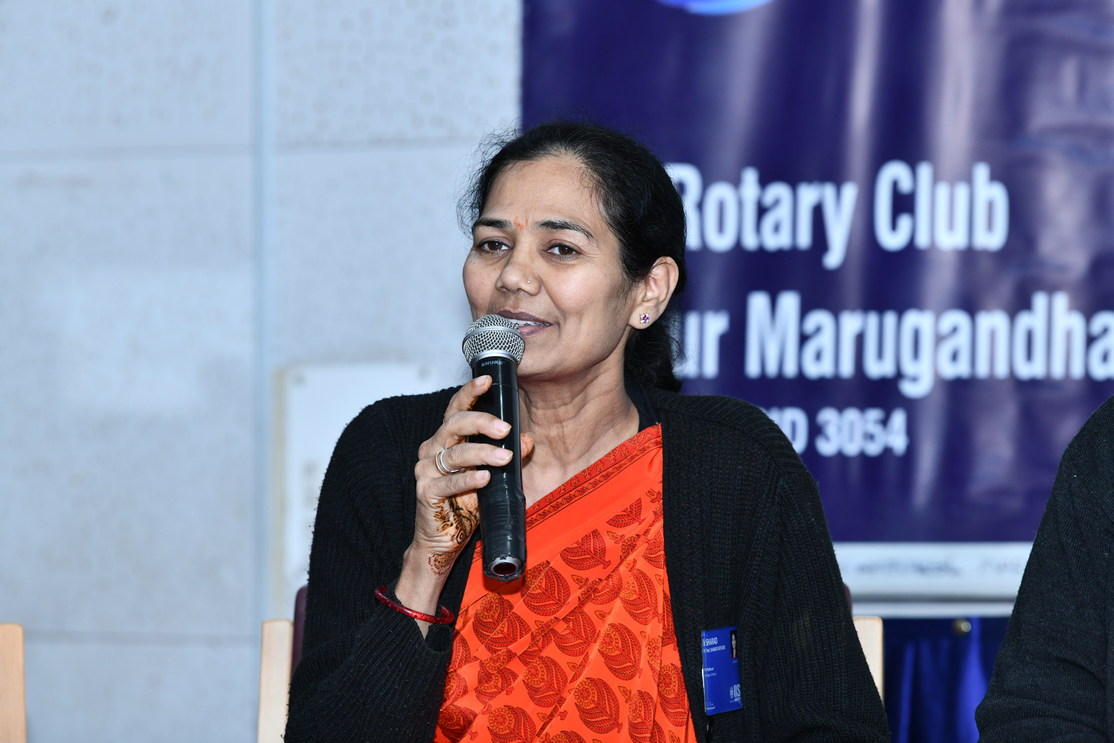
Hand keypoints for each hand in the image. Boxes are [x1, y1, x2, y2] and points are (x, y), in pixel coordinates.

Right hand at [410, 375, 533, 576]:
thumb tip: (529, 440)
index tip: (487, 380)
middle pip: (454, 425)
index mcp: (446, 440)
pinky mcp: (425, 493)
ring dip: (482, 453)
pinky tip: (484, 478)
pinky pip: (448, 483)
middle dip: (482, 422)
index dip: (470, 393)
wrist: (442, 540)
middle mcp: (432, 449)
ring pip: (454, 453)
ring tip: (505, 458)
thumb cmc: (466, 504)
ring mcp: (425, 470)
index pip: (456, 410)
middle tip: (506, 428)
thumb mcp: (493, 478)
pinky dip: (468, 480)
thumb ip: (508, 457)